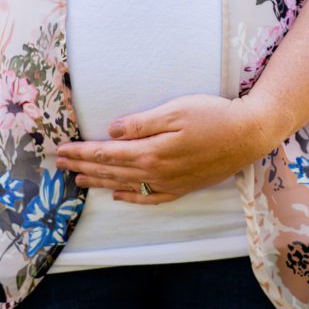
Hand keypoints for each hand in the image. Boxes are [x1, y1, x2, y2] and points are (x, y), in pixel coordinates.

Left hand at [55, 93, 284, 203]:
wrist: (249, 134)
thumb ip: (141, 123)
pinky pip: (150, 197)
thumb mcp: (176, 110)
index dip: (82, 152)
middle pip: (111, 170)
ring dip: (100, 182)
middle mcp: (157, 171)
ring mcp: (170, 182)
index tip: (61, 150)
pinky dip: (131, 197)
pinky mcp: (183, 187)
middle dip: (83, 166)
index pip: (106, 152)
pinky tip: (119, 196)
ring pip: (126, 184)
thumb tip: (112, 131)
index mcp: (151, 151)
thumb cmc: (213, 115)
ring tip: (78, 180)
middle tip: (60, 165)